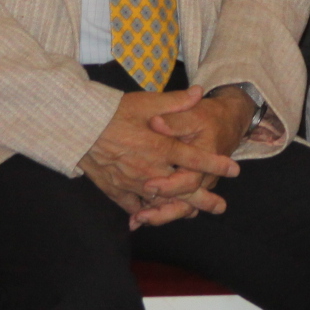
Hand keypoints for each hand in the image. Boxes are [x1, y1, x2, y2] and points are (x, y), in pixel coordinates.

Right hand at [80, 88, 241, 225]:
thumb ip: (175, 101)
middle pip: (182, 188)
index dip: (216, 164)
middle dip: (203, 198)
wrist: (76, 127)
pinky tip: (154, 217)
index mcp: (159, 146)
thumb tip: (199, 92)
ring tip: (194, 214)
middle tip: (220, 206)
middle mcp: (149, 169)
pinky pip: (133, 206)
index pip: (194, 158)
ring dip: (178, 209)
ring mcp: (131, 182)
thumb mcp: (146, 102)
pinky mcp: (114, 189)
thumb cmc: (111, 112)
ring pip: (160, 202)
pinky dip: (145, 212)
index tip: (234, 169)